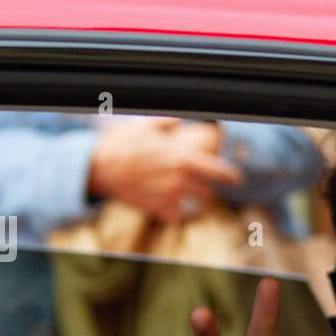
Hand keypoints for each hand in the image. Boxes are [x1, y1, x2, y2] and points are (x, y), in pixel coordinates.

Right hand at [88, 117, 242, 222]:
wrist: (99, 167)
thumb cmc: (122, 143)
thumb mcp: (148, 125)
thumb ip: (170, 123)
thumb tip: (181, 118)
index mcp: (183, 159)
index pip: (219, 172)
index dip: (231, 177)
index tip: (237, 179)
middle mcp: (180, 180)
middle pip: (208, 192)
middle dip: (207, 188)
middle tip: (203, 184)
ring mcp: (169, 197)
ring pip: (193, 205)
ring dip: (192, 200)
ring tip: (184, 194)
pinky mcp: (157, 209)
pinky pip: (175, 216)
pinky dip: (175, 213)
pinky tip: (170, 205)